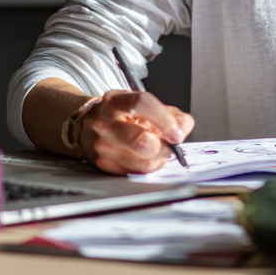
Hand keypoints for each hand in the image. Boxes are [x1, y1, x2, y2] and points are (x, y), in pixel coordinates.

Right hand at [79, 89, 194, 174]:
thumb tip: (183, 127)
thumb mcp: (151, 107)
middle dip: (163, 147)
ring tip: (155, 149)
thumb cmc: (126, 115)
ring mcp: (102, 145)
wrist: (92, 125)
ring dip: (158, 159)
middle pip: (140, 141)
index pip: (142, 104)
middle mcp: (106, 122)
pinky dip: (147, 167)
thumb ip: (173, 116)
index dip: (164, 120)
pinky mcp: (103, 164)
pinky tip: (143, 156)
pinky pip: (136, 172)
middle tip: (171, 146)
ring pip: (143, 162)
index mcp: (117, 101)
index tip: (176, 133)